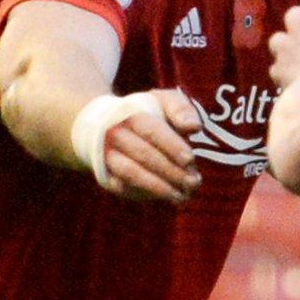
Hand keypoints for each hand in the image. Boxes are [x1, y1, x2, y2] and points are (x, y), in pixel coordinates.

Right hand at [98, 88, 202, 203]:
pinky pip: (123, 188)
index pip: (151, 130)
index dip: (171, 145)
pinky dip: (146, 194)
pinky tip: (167, 197)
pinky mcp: (105, 175)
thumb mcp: (164, 102)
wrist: (107, 124)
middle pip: (143, 154)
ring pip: (131, 173)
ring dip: (159, 187)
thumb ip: (181, 109)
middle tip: (194, 182)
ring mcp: (106, 156)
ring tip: (182, 195)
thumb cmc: (147, 113)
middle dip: (171, 170)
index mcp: (130, 114)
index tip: (190, 159)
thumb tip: (194, 127)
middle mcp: (114, 135)